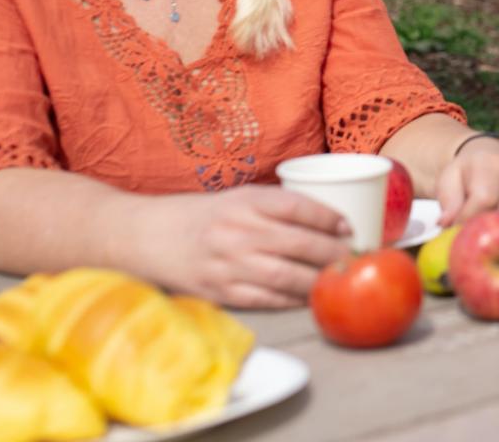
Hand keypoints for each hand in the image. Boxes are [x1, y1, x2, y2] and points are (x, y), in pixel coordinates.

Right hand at [138, 185, 351, 309]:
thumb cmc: (199, 216)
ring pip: (286, 276)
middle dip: (333, 253)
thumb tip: (326, 219)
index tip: (348, 227)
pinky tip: (308, 298)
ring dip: (318, 280)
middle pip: (298, 243)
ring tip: (338, 280)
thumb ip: (273, 206)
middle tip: (354, 258)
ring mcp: (227, 263)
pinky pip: (265, 299)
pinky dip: (291, 300)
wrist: (144, 237)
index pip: (296, 206)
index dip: (328, 217)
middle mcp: (236, 230)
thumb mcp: (235, 198)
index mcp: (243, 201)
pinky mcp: (219, 291)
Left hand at [435, 137, 498, 225]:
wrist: (490, 156)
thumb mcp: (449, 179)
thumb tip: (446, 223)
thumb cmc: (467, 172)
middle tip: (471, 229)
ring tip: (486, 223)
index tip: (456, 227)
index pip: (484, 198)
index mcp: (489, 162)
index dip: (469, 218)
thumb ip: (447, 200)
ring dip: (498, 228)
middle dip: (483, 225)